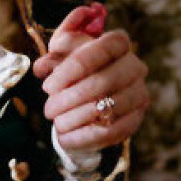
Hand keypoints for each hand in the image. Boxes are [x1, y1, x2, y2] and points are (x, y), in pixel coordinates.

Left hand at [33, 4, 149, 150]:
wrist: (92, 87)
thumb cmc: (75, 63)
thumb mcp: (62, 51)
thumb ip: (52, 54)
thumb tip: (41, 67)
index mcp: (118, 42)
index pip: (100, 50)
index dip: (72, 69)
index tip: (48, 86)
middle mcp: (134, 66)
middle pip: (104, 82)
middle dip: (72, 98)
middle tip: (48, 109)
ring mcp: (139, 93)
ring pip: (109, 108)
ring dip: (78, 119)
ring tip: (56, 124)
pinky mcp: (137, 118)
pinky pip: (113, 131)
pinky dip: (87, 137)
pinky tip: (66, 138)